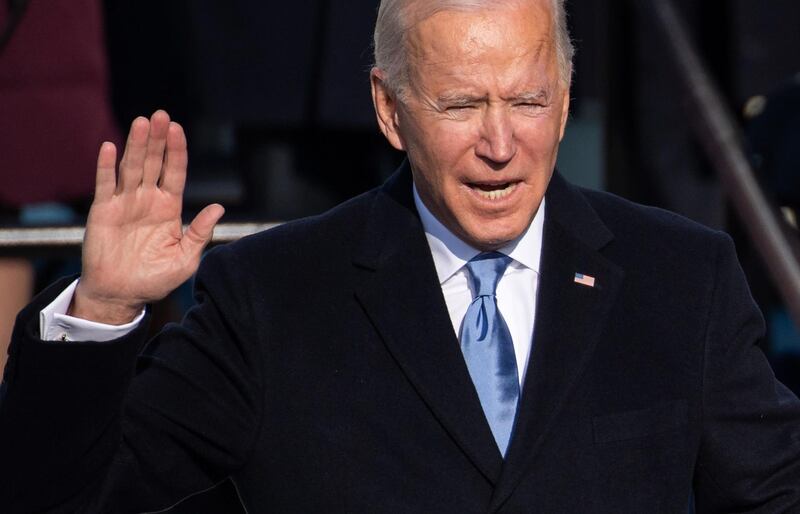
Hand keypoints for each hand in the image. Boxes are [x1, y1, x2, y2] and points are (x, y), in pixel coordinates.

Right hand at [71, 110, 224, 323]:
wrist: (122, 295)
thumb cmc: (155, 278)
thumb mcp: (185, 259)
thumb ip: (200, 233)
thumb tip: (219, 207)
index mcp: (169, 207)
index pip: (175, 172)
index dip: (177, 150)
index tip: (178, 129)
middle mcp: (147, 199)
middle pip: (154, 162)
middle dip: (158, 139)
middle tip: (161, 115)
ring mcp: (125, 203)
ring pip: (131, 168)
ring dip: (136, 145)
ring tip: (141, 123)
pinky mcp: (103, 211)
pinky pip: (105, 185)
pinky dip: (106, 167)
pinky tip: (109, 147)